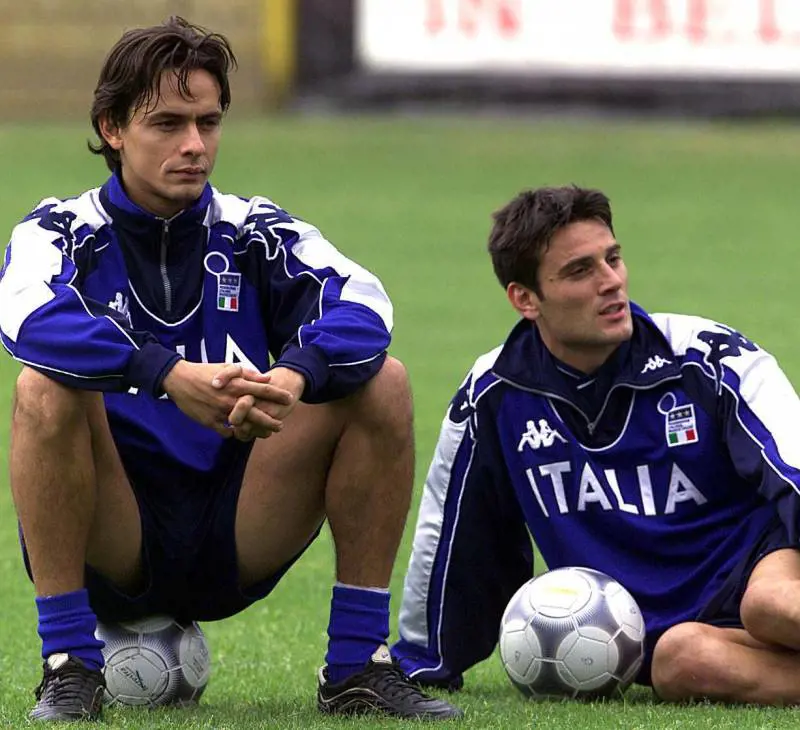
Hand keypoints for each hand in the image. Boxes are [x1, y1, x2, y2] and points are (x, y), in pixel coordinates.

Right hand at [162, 361, 293, 438]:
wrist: (180, 380)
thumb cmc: (206, 372)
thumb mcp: (227, 367)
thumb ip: (248, 373)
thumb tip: (267, 378)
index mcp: (237, 384)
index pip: (263, 389)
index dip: (278, 394)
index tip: (290, 399)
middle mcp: (231, 399)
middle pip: (257, 412)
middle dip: (271, 420)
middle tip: (280, 425)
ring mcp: (220, 412)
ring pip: (243, 425)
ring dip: (255, 430)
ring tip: (265, 433)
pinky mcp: (210, 421)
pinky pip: (226, 432)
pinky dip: (233, 432)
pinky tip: (239, 433)